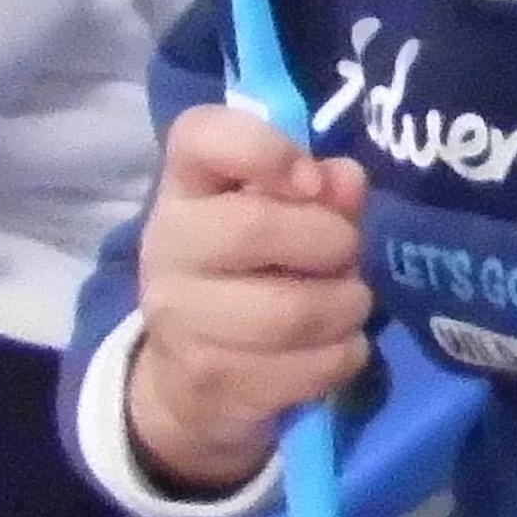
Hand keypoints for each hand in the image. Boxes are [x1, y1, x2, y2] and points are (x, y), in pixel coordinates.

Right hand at [124, 102, 372, 493]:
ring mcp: (181, 319)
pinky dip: (345, 354)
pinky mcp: (213, 381)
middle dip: (332, 241)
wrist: (188, 375)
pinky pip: (313, 365)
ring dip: (347, 305)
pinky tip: (333, 346)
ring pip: (294, 310)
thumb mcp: (283, 215)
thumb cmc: (252, 268)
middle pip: (255, 226)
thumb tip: (345, 179)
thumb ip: (321, 188)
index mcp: (186, 187)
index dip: (263, 148)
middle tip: (346, 254)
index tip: (310, 179)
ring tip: (345, 302)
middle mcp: (169, 246)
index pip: (199, 136)